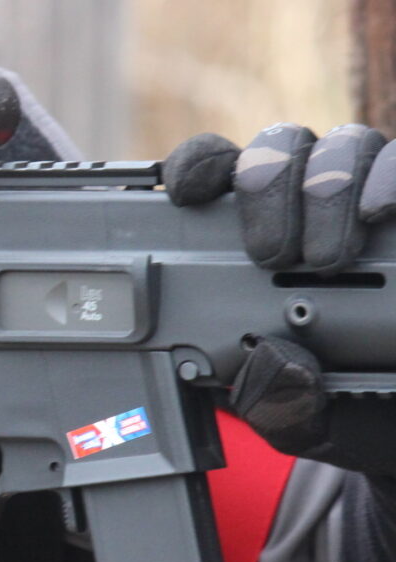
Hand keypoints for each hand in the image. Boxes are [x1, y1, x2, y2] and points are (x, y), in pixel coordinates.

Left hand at [165, 125, 395, 474]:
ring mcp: (372, 194)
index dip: (200, 164)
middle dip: (266, 190)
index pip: (218, 167)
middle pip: (277, 148)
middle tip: (269, 255)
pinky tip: (380, 212)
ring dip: (326, 190)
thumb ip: (277, 404)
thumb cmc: (342, 399)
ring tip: (325, 256)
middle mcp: (312, 200)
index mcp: (257, 232)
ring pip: (341, 145)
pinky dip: (390, 179)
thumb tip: (275, 368)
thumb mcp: (301, 416)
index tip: (186, 194)